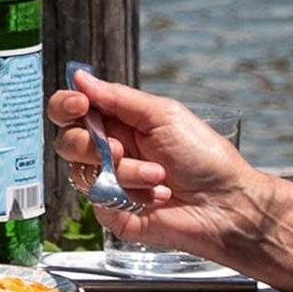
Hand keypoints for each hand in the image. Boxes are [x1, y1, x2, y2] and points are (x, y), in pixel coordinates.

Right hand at [46, 72, 265, 266]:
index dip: (66, 105)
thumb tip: (80, 77)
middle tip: (118, 148)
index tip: (80, 104)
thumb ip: (117, 98)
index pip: (73, 111)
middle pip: (67, 143)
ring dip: (125, 172)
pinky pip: (100, 204)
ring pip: (84, 174)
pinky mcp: (117, 214)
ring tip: (159, 176)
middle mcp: (111, 152)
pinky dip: (130, 197)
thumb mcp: (163, 115)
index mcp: (120, 122)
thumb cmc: (204, 156)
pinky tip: (159, 196)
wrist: (227, 202)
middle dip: (87, 144)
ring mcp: (112, 184)